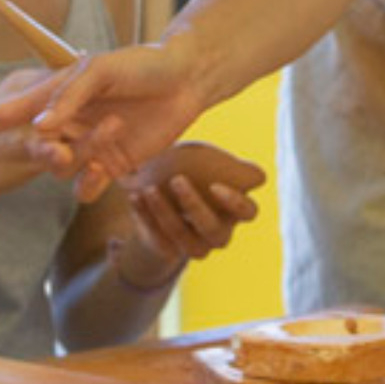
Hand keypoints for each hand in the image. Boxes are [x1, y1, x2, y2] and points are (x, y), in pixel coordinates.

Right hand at [0, 42, 213, 200]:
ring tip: (93, 152)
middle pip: (32, 148)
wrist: (189, 79)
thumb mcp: (99, 71)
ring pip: (61, 169)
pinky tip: (102, 176)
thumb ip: (67, 97)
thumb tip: (39, 126)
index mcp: (54, 93)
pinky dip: (90, 185)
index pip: (4, 114)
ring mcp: (87, 144)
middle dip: (35, 157)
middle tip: (50, 154)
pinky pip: (89, 183)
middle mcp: (66, 121)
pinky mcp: (113, 162)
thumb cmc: (142, 63)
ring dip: (69, 167)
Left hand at [112, 143, 265, 284]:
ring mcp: (198, 247)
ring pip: (188, 241)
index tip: (214, 184)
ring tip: (149, 189)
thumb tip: (192, 130)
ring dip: (167, 214)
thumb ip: (205, 153)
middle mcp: (221, 232)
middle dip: (195, 206)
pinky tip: (135, 197)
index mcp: (235, 208)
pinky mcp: (172, 253)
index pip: (249, 211)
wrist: (161, 200)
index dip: (235, 203)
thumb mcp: (200, 157)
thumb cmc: (189, 171)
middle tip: (176, 180)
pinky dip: (147, 219)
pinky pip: (161, 242)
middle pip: (216, 230)